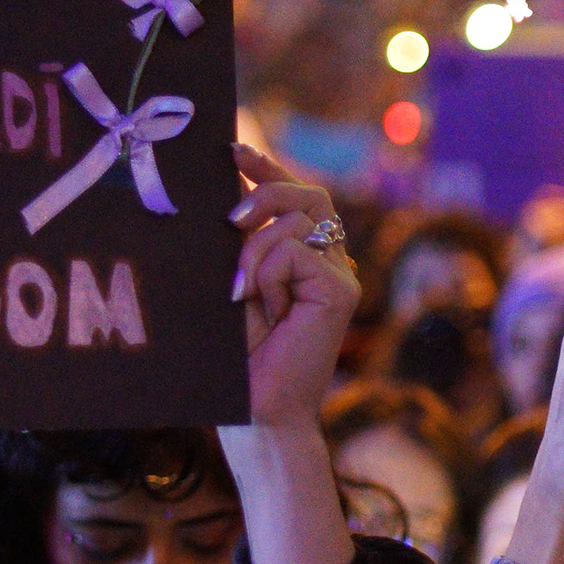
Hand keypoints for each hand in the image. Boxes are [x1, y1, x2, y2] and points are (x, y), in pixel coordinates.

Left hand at [226, 145, 358, 432]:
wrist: (254, 412)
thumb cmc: (235, 361)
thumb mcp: (230, 286)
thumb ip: (237, 245)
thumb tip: (223, 193)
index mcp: (304, 261)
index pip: (296, 197)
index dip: (267, 168)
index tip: (232, 151)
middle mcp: (329, 264)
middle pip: (308, 194)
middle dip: (265, 192)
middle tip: (230, 221)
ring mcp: (339, 276)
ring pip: (296, 220)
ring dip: (254, 251)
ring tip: (240, 293)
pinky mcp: (340, 290)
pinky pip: (295, 250)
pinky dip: (268, 273)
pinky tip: (265, 309)